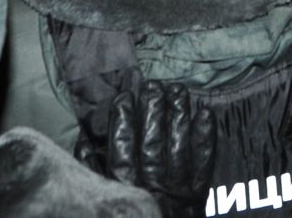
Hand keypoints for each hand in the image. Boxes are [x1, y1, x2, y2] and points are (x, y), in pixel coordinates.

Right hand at [76, 81, 215, 204]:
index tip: (124, 97)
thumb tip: (85, 140)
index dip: (123, 122)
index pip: (121, 150)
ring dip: (178, 117)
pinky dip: (205, 139)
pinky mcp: (197, 196)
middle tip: (154, 86)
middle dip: (153, 112)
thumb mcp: (104, 198)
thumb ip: (93, 171)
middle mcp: (150, 189)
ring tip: (178, 91)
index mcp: (124, 189)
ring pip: (177, 149)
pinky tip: (206, 114)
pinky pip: (203, 164)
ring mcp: (176, 192)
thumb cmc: (125, 215)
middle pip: (152, 144)